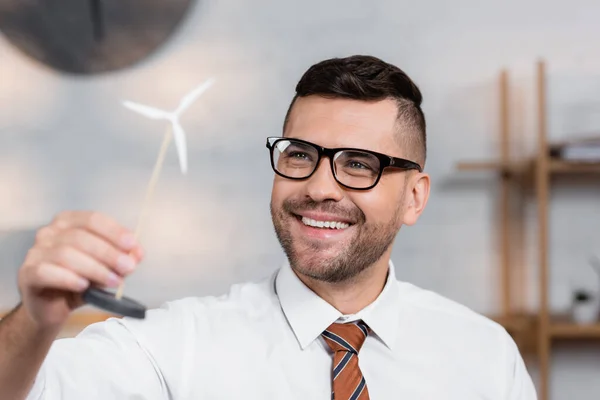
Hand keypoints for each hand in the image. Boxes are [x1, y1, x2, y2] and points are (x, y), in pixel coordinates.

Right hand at [17, 211, 143, 329]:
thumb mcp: (107, 268)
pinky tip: (84, 286)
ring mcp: (36, 252)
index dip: (114, 231)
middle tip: (128, 268)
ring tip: (113, 281)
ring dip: (95, 268)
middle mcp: (50, 232)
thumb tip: (138, 253)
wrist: (52, 308)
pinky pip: (47, 272)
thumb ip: (122, 258)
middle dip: (109, 253)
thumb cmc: (79, 281)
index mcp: (69, 222)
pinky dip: (69, 278)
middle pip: (81, 236)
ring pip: (66, 253)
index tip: (132, 245)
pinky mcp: (27, 273)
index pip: (93, 219)